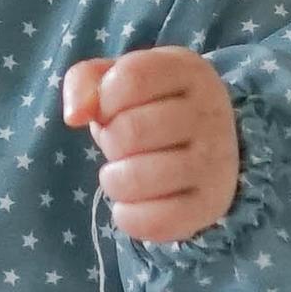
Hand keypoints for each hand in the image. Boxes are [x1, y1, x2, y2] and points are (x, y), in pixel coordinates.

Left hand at [62, 46, 239, 243]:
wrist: (206, 144)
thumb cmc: (150, 105)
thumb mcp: (118, 78)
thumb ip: (84, 81)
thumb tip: (75, 116)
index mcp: (189, 71)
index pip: (130, 79)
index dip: (104, 100)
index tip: (110, 110)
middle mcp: (210, 113)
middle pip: (129, 131)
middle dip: (109, 141)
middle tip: (122, 145)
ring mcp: (215, 161)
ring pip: (135, 179)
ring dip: (113, 180)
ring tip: (125, 173)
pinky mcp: (210, 205)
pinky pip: (151, 221)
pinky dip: (127, 216)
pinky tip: (133, 203)